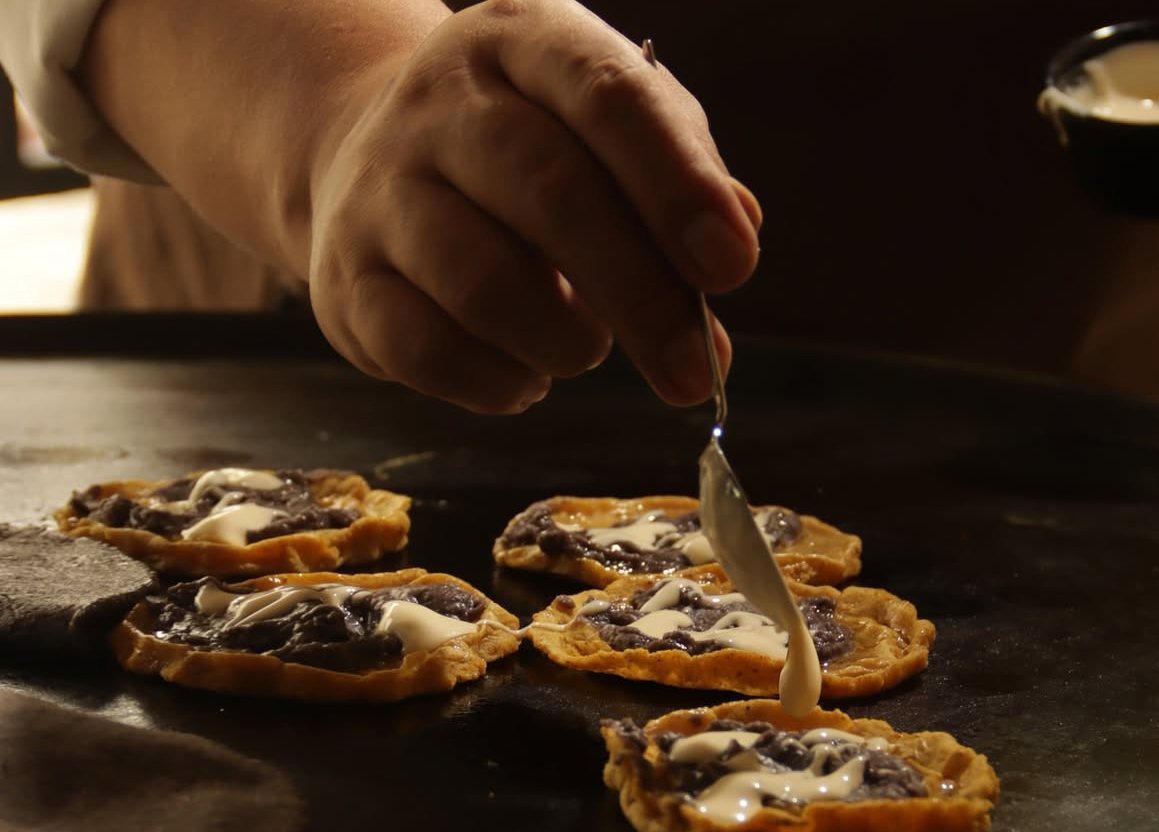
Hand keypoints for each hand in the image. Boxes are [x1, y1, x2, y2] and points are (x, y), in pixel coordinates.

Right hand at [306, 0, 760, 412]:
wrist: (371, 165)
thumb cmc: (527, 158)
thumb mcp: (610, 139)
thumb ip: (680, 187)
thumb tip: (735, 248)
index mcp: (521, 41)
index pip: (609, 97)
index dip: (677, 186)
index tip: (734, 269)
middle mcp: (439, 103)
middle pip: (550, 194)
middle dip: (639, 296)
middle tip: (690, 371)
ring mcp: (379, 192)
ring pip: (482, 281)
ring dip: (563, 341)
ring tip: (588, 352)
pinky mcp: (344, 282)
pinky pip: (427, 351)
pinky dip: (498, 384)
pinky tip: (527, 377)